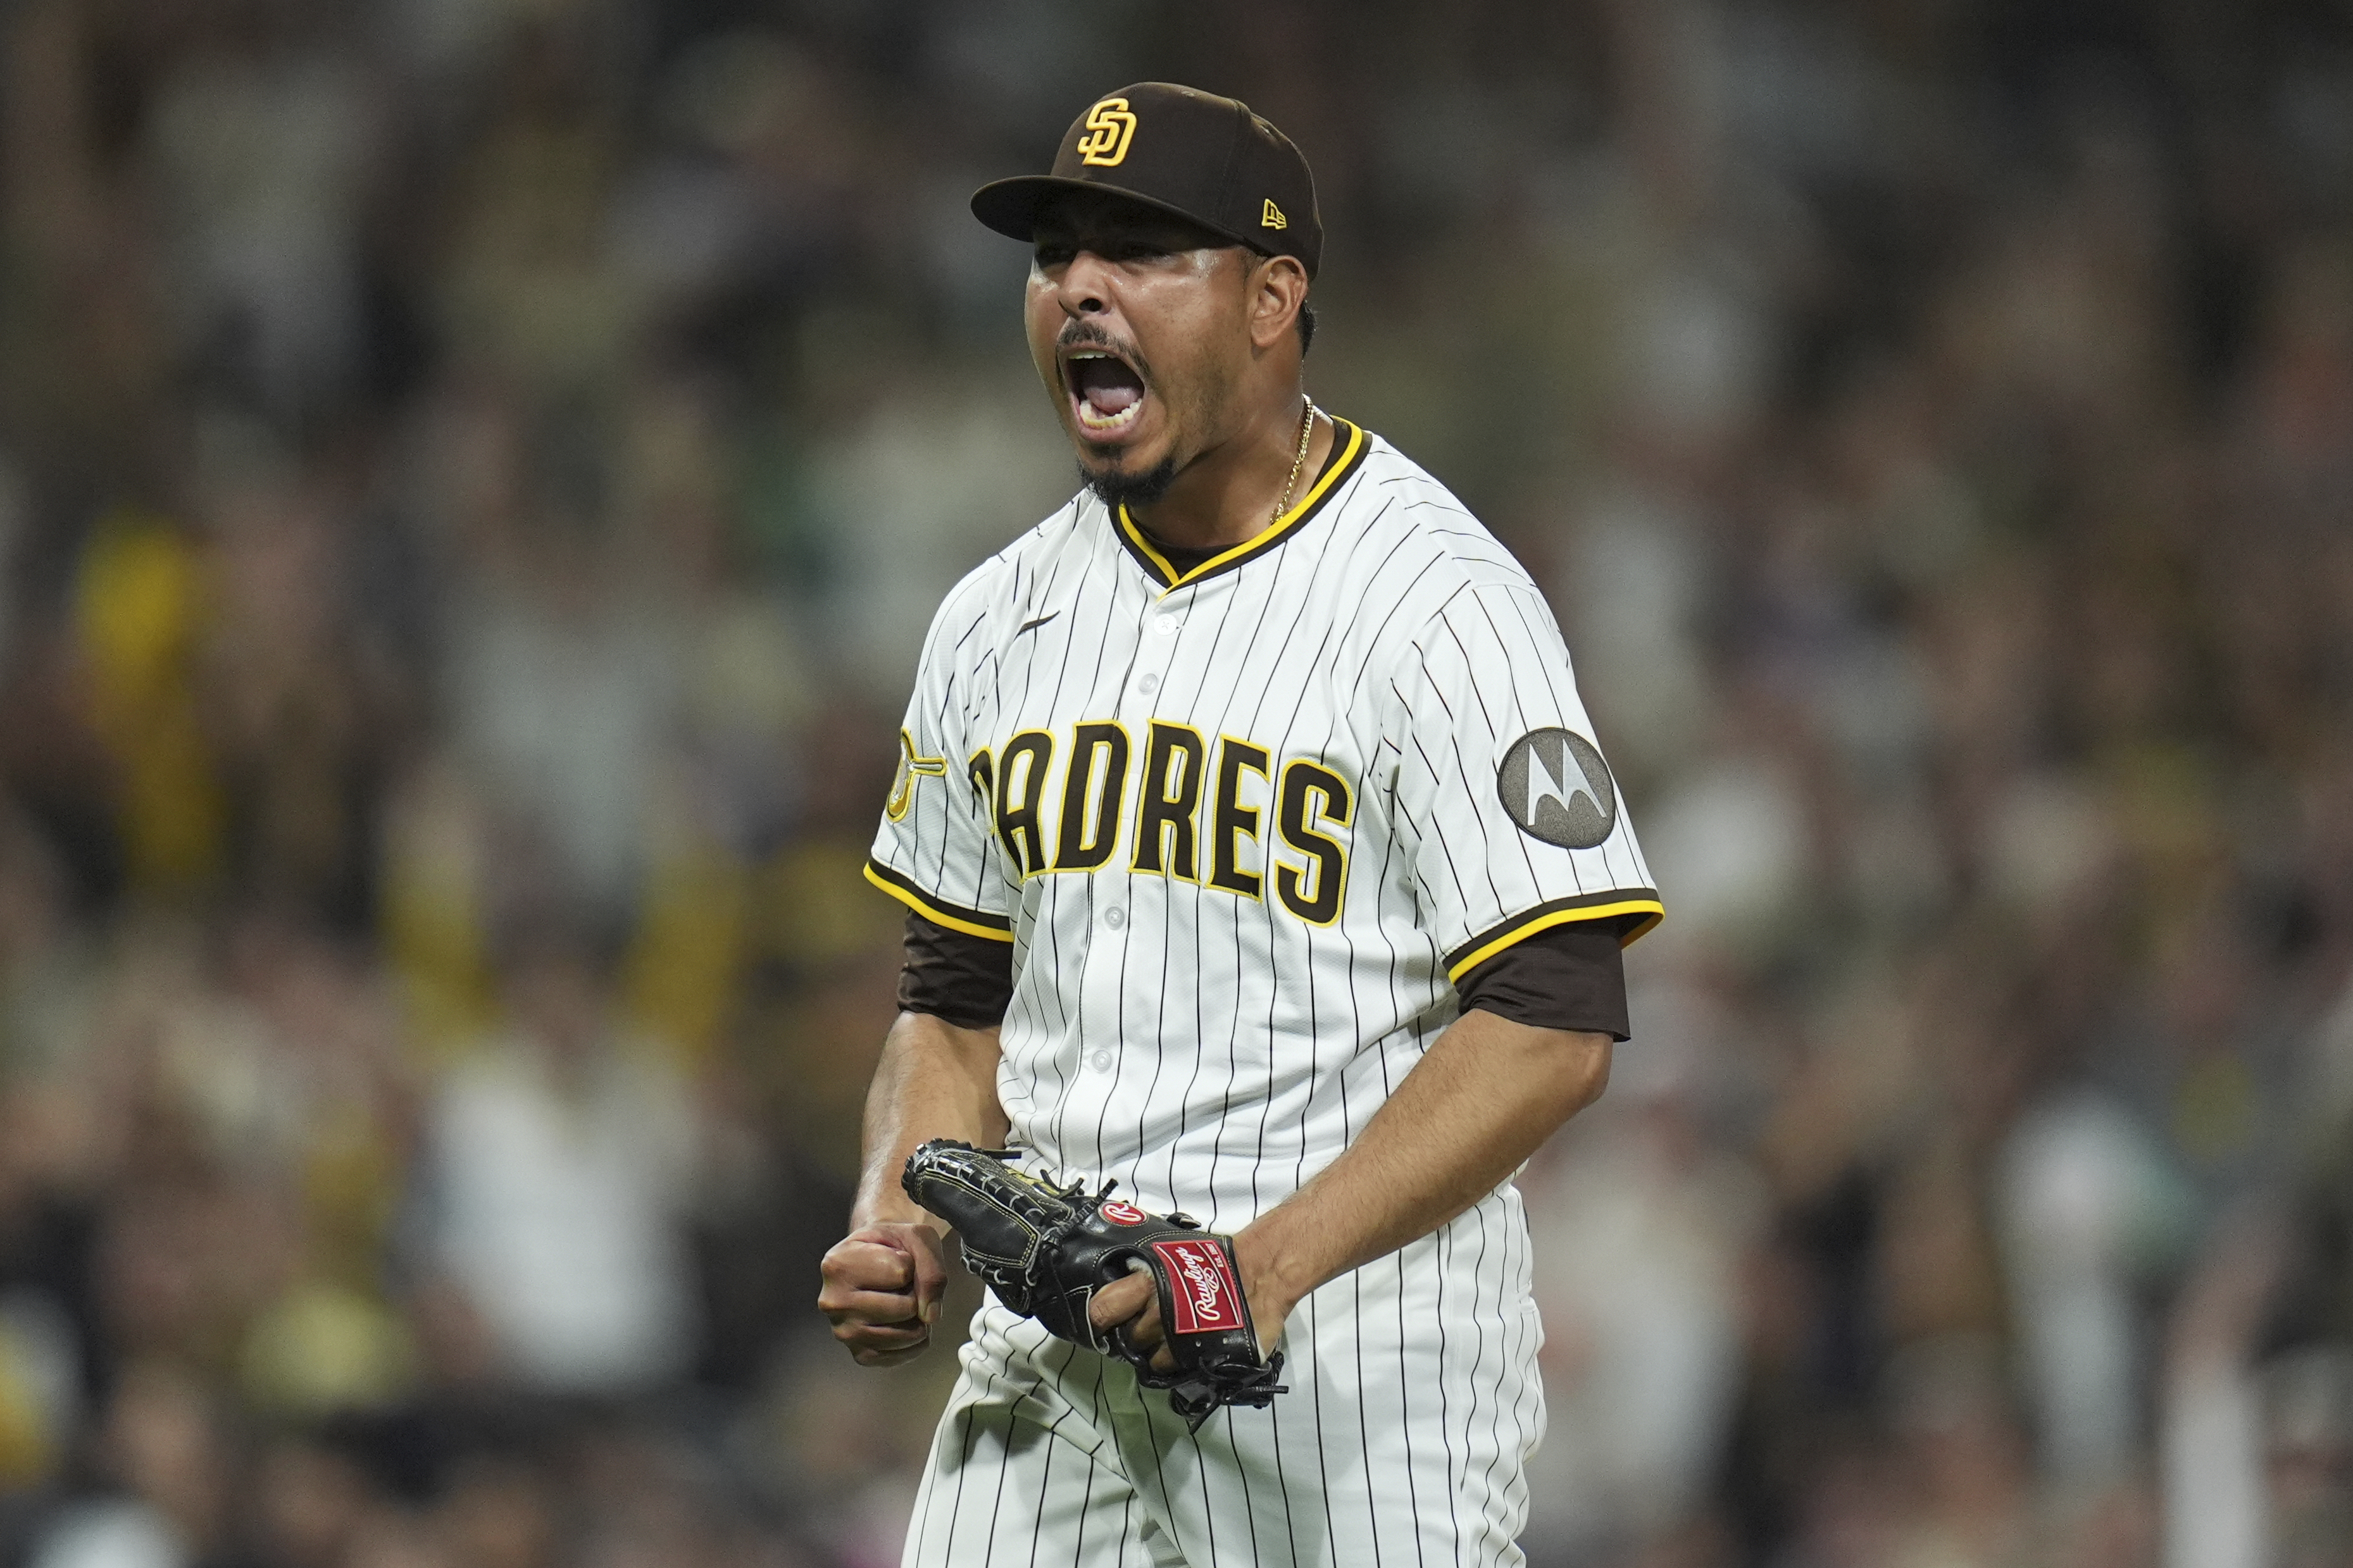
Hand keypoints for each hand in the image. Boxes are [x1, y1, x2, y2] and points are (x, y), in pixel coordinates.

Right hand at [819, 1220, 947, 1364]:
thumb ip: (930, 1270)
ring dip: (916, 1319)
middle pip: (904, 1308)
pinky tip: (904, 1322)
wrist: (876, 1259)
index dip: (910, 1264)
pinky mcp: (859, 1353)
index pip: (902, 1272)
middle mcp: (833, 1301)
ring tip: (901, 1301)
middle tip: (899, 1283)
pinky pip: (901, 1355)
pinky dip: (914, 1342)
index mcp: (838, 1264)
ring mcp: (844, 1331)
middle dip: (915, 1295)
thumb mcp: (916, 1238)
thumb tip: (930, 1315)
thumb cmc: (892, 1246)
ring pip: (904, 1335)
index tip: (895, 1258)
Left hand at [1085, 1227, 1296, 1370]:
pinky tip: (1189, 1349)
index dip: (1099, 1319)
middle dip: (1136, 1334)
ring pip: (1150, 1359)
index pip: (1103, 1308)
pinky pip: (1174, 1369)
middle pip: (1129, 1337)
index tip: (1101, 1322)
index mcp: (1146, 1283)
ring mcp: (1174, 1339)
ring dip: (1157, 1352)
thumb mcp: (1172, 1258)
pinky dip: (1178, 1363)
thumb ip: (1146, 1278)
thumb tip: (1120, 1293)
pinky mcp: (1195, 1357)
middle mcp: (1155, 1312)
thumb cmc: (1217, 1262)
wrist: (1259, 1275)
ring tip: (1175, 1338)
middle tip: (1152, 1325)